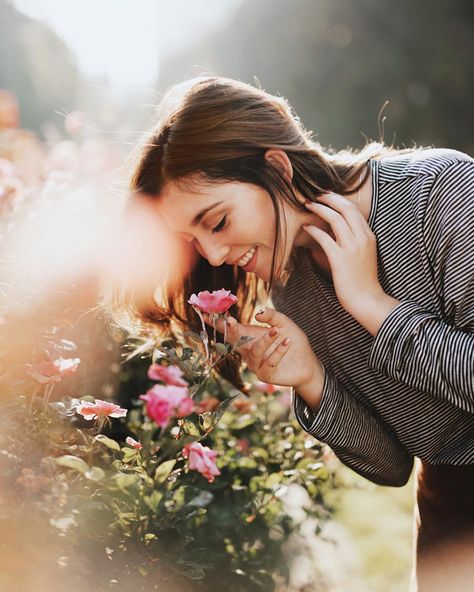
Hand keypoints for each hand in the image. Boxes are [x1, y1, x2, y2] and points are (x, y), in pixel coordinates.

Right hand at [204, 307, 324, 405]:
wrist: (308, 363)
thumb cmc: (293, 342)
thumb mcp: (285, 324)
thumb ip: (272, 316)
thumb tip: (258, 313)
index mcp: (250, 337)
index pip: (232, 330)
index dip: (219, 323)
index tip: (208, 315)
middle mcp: (249, 352)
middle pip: (236, 341)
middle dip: (231, 331)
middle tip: (230, 321)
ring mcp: (256, 365)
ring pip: (254, 351)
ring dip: (265, 341)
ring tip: (276, 331)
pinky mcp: (266, 375)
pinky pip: (268, 363)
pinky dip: (277, 352)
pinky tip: (287, 343)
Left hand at [303, 193, 384, 317]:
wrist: (367, 299)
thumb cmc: (362, 280)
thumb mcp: (363, 255)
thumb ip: (353, 241)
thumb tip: (335, 233)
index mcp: (369, 236)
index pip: (354, 210)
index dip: (339, 200)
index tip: (327, 196)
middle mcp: (362, 238)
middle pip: (346, 208)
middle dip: (330, 198)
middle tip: (316, 195)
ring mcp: (352, 248)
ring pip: (336, 219)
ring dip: (320, 209)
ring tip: (308, 205)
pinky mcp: (340, 259)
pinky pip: (325, 238)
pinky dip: (314, 230)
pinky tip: (306, 227)